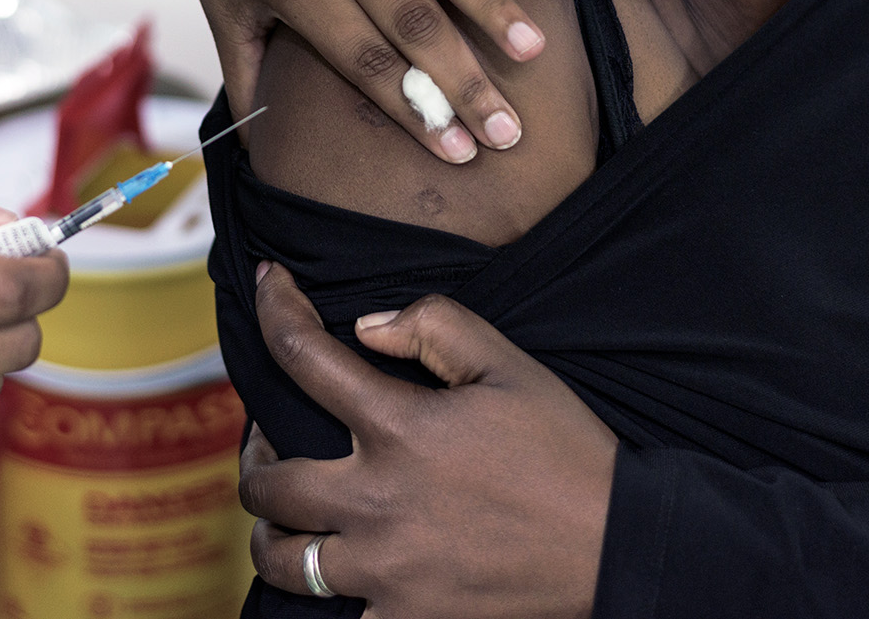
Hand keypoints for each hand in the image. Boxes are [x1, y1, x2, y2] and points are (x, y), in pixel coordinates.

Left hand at [158, 0, 554, 163]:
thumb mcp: (220, 3)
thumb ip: (244, 77)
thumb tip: (252, 158)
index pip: (364, 60)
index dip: (413, 110)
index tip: (460, 153)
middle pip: (411, 20)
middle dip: (463, 80)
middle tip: (509, 129)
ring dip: (491, 2)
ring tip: (533, 50)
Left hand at [240, 264, 616, 618]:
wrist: (615, 545)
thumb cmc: (564, 449)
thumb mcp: (509, 364)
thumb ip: (434, 325)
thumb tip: (366, 327)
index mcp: (400, 427)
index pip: (302, 354)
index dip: (274, 308)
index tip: (267, 284)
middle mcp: (377, 501)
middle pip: (266, 482)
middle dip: (253, 456)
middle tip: (269, 444)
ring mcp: (385, 569)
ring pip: (282, 559)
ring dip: (273, 531)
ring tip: (287, 515)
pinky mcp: (405, 617)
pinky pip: (335, 613)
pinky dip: (330, 590)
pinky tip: (343, 567)